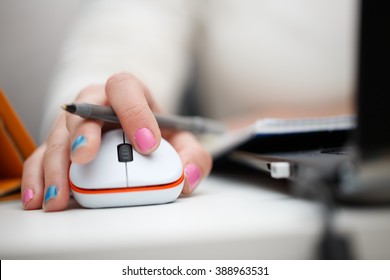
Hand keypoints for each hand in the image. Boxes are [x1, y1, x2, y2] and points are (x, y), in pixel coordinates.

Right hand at [21, 73, 211, 210]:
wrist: (141, 136)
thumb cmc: (160, 136)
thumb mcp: (185, 143)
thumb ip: (193, 157)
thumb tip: (186, 178)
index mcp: (131, 95)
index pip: (126, 88)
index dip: (134, 112)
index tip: (147, 144)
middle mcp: (99, 105)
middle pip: (84, 106)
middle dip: (83, 131)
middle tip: (84, 157)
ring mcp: (78, 125)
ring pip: (59, 134)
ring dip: (56, 164)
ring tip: (59, 194)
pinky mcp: (64, 147)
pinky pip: (44, 156)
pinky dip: (39, 175)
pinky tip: (40, 196)